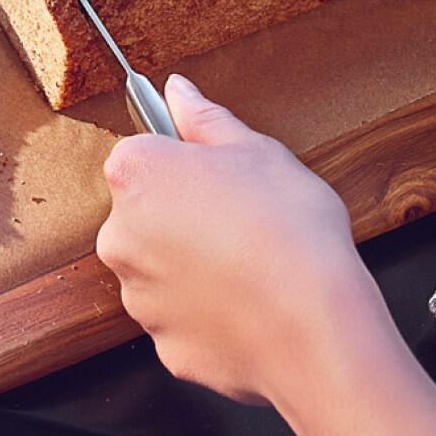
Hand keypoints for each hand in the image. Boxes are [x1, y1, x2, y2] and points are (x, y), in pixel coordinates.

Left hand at [98, 75, 435, 435]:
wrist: (315, 325)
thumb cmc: (290, 230)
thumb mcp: (258, 150)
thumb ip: (206, 119)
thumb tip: (179, 92)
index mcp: (136, 174)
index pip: (143, 154)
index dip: (185, 163)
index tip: (218, 174)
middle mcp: (120, 235)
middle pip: (146, 214)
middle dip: (184, 214)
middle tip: (242, 219)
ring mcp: (137, 295)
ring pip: (162, 269)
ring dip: (193, 265)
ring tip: (250, 264)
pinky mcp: (163, 343)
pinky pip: (183, 318)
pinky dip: (208, 313)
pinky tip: (249, 304)